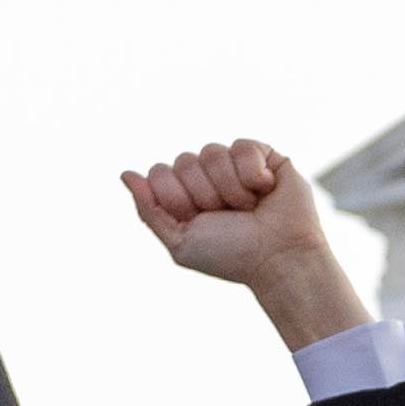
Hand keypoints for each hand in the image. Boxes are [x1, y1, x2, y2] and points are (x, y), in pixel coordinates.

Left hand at [121, 139, 366, 347]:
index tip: (198, 220)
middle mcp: (208, 178)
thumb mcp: (180, 242)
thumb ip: (149, 209)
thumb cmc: (232, 257)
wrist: (279, 259)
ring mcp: (235, 165)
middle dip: (204, 195)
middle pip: (184, 160)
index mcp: (186, 196)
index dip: (176, 197)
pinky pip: (242, 146)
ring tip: (249, 208)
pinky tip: (265, 191)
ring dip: (230, 188)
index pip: (159, 173)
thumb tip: (125, 173)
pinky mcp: (263, 156)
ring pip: (212, 152)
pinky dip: (252, 175)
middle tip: (227, 216)